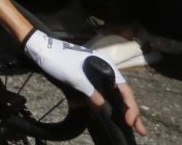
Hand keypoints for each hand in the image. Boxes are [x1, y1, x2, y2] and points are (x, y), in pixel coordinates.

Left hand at [22, 31, 145, 132]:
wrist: (39, 51)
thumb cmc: (58, 60)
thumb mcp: (74, 77)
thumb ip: (89, 92)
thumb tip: (102, 106)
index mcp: (107, 67)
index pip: (125, 89)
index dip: (130, 106)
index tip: (130, 121)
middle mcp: (105, 72)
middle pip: (121, 94)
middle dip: (131, 112)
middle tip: (141, 130)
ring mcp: (95, 77)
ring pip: (111, 97)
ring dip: (119, 112)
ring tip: (128, 127)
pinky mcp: (85, 83)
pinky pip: (97, 96)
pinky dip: (102, 107)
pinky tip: (107, 118)